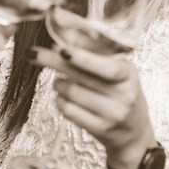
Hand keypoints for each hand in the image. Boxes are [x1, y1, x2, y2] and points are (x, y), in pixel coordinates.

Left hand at [31, 46, 157, 168]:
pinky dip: (60, 101)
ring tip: (60, 82)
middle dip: (54, 61)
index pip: (106, 66)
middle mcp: (123, 95)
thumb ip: (94, 52)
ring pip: (71, 93)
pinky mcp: (100, 129)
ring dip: (58, 84)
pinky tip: (64, 98)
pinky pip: (69, 111)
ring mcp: (112, 114)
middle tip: (35, 53)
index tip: (61, 49)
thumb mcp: (117, 71)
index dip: (83, 58)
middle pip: (81, 76)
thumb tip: (66, 36)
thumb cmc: (121, 93)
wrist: (134, 133)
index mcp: (129, 74)